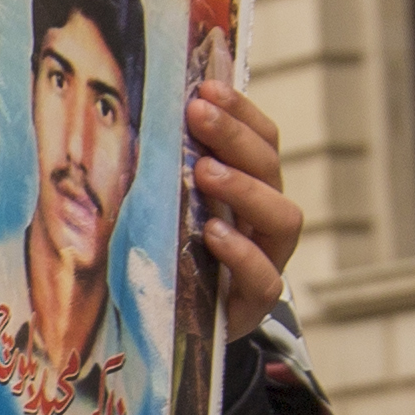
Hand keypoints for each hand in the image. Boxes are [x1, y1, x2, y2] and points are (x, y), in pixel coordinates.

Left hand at [187, 79, 301, 335]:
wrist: (173, 329)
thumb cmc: (168, 256)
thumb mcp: (164, 209)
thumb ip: (163, 171)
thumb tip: (132, 115)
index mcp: (250, 187)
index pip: (262, 138)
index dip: (241, 110)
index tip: (207, 86)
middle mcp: (265, 219)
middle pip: (270, 166)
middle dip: (236, 135)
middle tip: (198, 113)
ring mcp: (267, 260)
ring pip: (282, 217)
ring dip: (244, 188)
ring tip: (205, 172)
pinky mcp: (254, 303)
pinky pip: (264, 277)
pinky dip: (242, 253)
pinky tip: (213, 235)